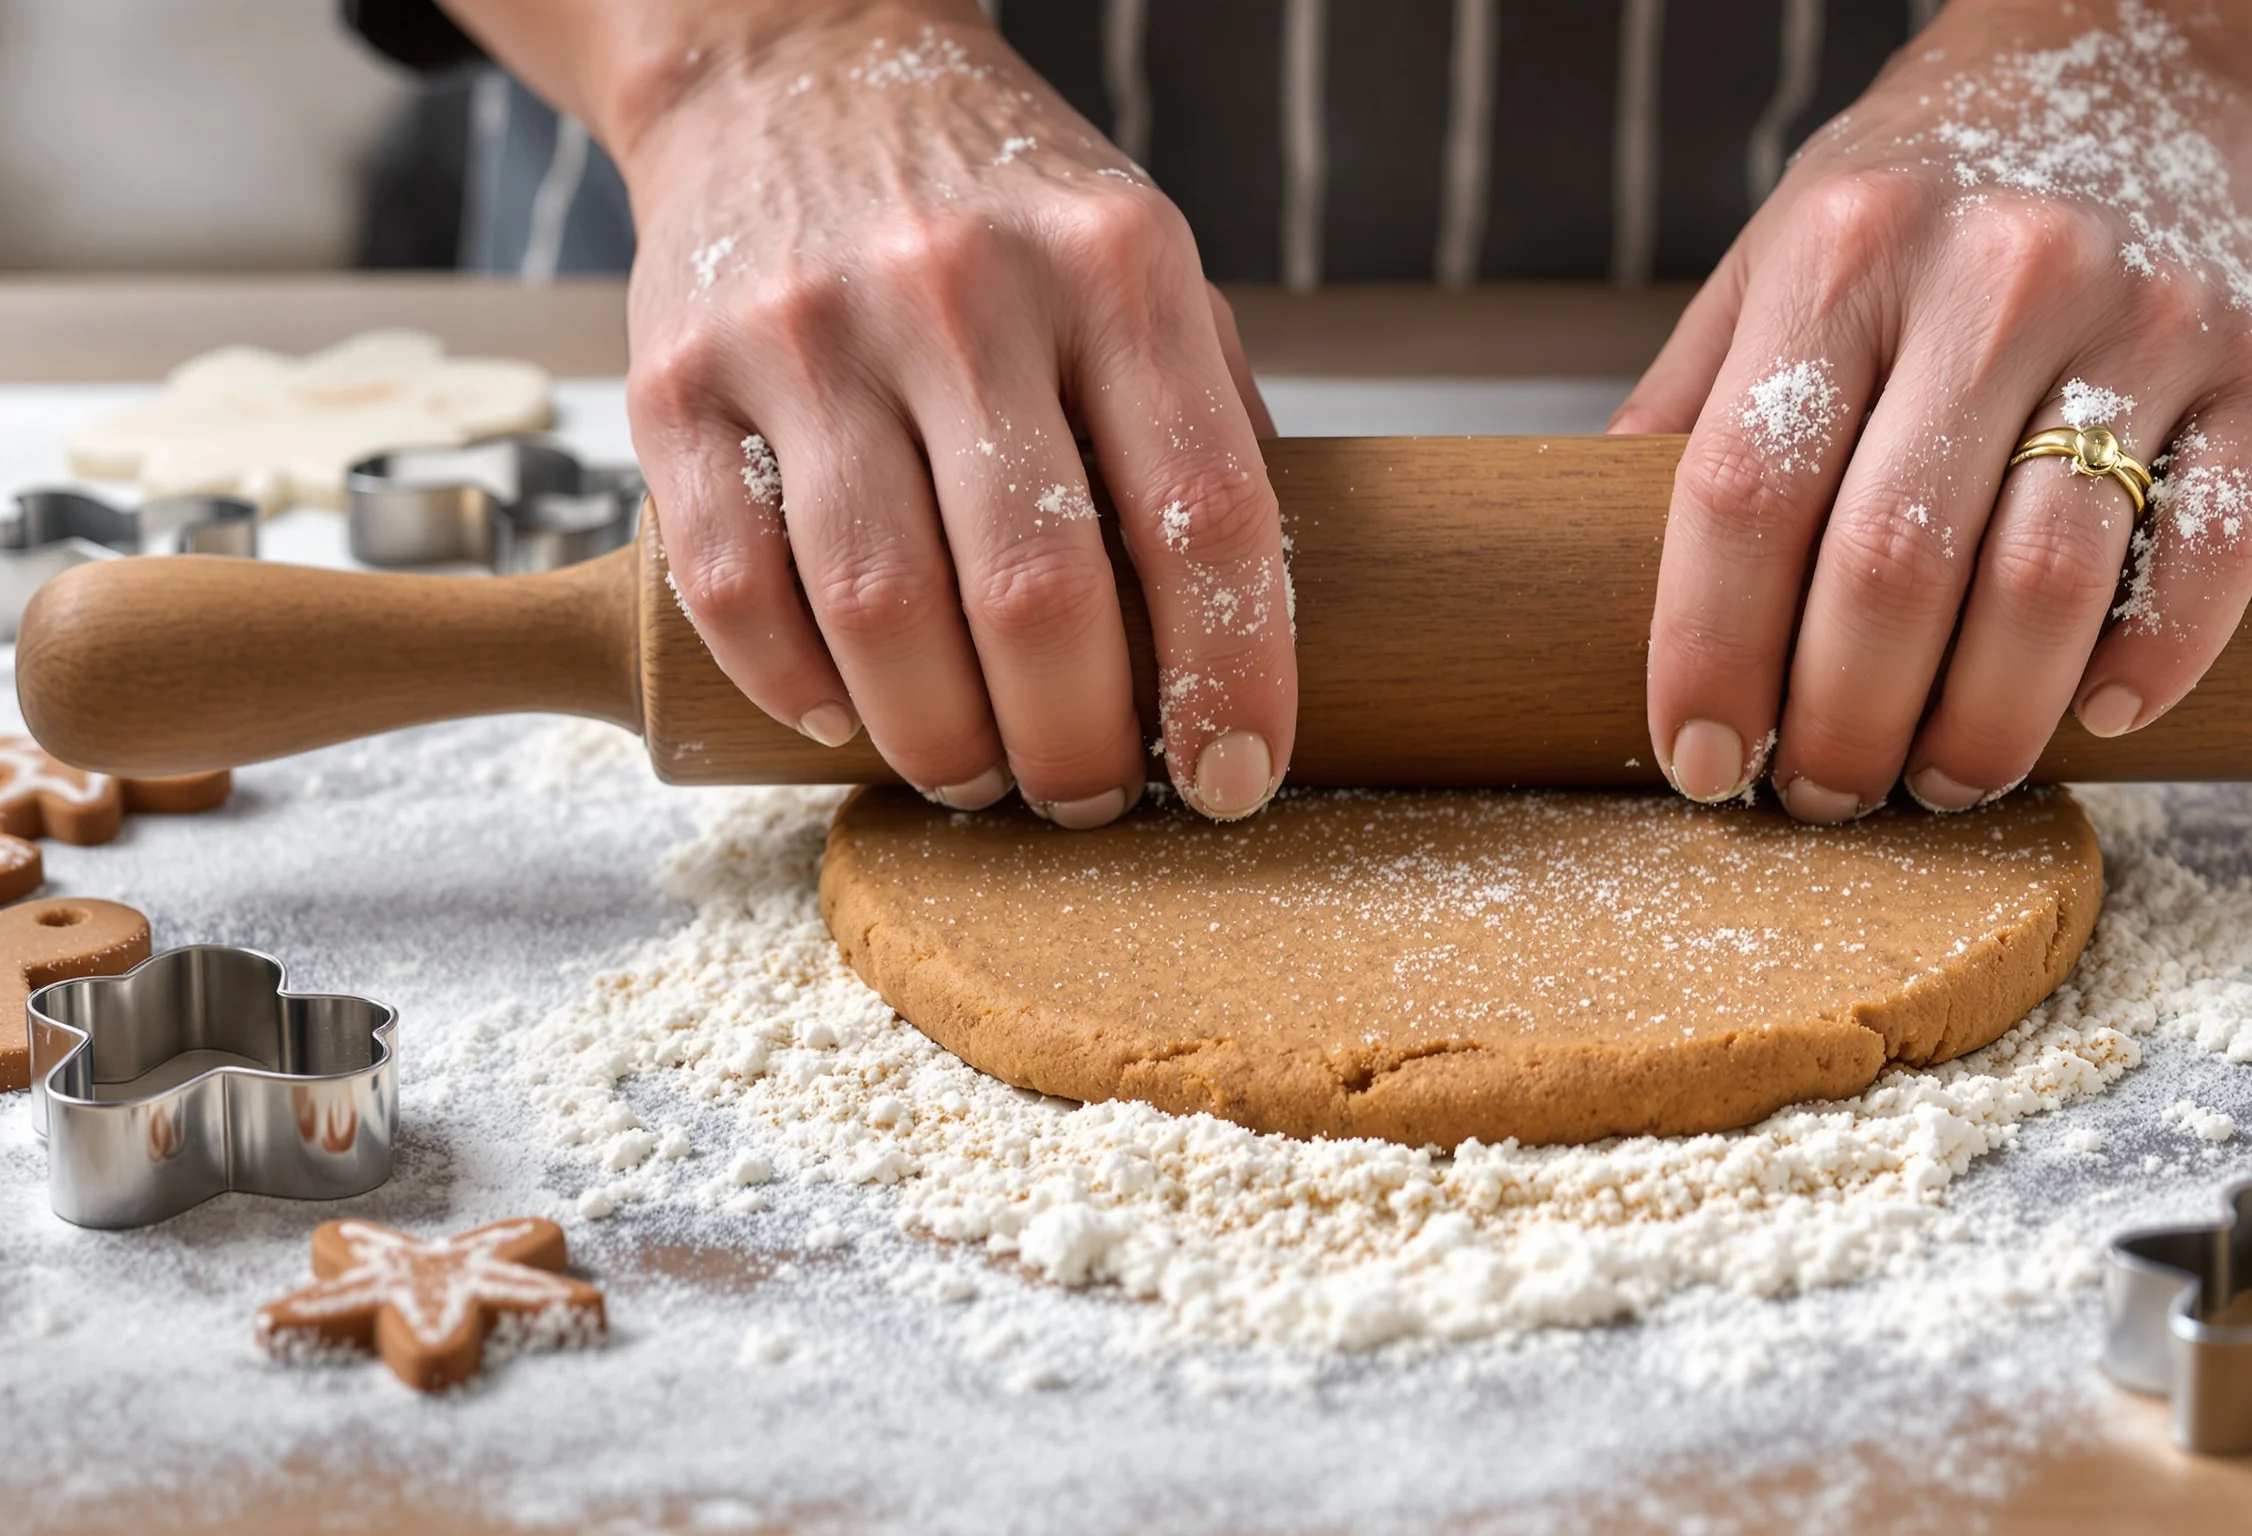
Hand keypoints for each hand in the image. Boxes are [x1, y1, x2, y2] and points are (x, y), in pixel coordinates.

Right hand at [610, 6, 1290, 825]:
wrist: (793, 69)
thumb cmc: (998, 206)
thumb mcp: (1143, 265)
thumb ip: (1199, 426)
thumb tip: (1251, 640)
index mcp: (1116, 266)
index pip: (1203, 513)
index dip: (1230, 674)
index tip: (1232, 776)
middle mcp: (962, 287)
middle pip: (1038, 594)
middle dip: (1077, 744)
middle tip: (1088, 796)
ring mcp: (806, 329)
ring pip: (882, 610)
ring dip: (940, 741)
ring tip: (976, 776)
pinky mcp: (675, 375)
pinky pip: (732, 583)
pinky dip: (795, 684)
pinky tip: (844, 713)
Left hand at [1610, 1, 2251, 819]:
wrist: (2155, 56)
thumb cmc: (1937, 188)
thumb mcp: (1781, 250)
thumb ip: (1697, 402)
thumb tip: (1583, 571)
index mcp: (1843, 251)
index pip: (1745, 492)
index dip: (1710, 652)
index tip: (1700, 756)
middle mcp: (1995, 275)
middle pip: (1890, 564)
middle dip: (1842, 724)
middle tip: (1822, 795)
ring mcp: (2144, 318)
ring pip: (2047, 582)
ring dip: (1981, 727)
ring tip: (1940, 781)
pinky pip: (2212, 556)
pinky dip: (2151, 664)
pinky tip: (2095, 719)